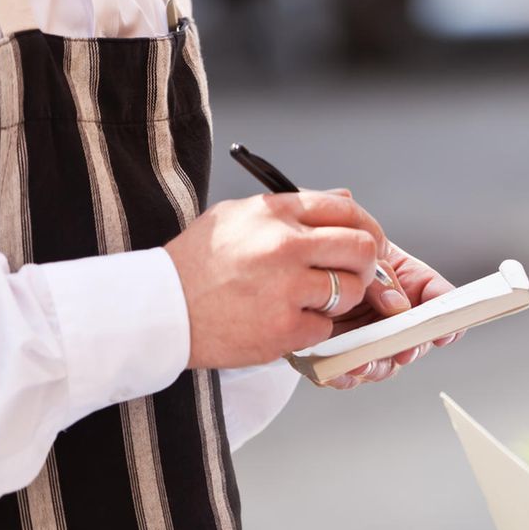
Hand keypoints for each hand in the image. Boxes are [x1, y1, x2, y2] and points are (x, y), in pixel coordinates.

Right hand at [165, 191, 385, 368]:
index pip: (347, 210)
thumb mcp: (237, 217)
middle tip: (354, 275)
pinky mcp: (284, 328)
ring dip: (339, 299)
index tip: (370, 241)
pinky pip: (326, 327)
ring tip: (307, 301)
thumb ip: (293, 208)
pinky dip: (311, 328)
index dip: (368, 227)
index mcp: (274, 212)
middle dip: (366, 264)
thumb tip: (345, 201)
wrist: (158, 311)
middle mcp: (284, 245)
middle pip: (362, 248)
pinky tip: (283, 322)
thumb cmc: (196, 265)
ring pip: (350, 290)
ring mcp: (286, 289)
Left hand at [319, 239, 463, 389]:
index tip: (445, 332)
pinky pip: (348, 372)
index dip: (448, 320)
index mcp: (411, 287)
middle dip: (410, 349)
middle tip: (403, 350)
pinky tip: (340, 368)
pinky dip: (345, 374)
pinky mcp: (341, 352)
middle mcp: (395, 317)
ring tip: (363, 362)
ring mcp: (370, 337)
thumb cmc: (339, 251)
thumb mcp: (366, 254)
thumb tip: (398, 305)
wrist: (302, 263)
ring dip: (376, 366)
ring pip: (384, 364)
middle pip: (415, 341)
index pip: (440, 302)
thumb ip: (384, 277)